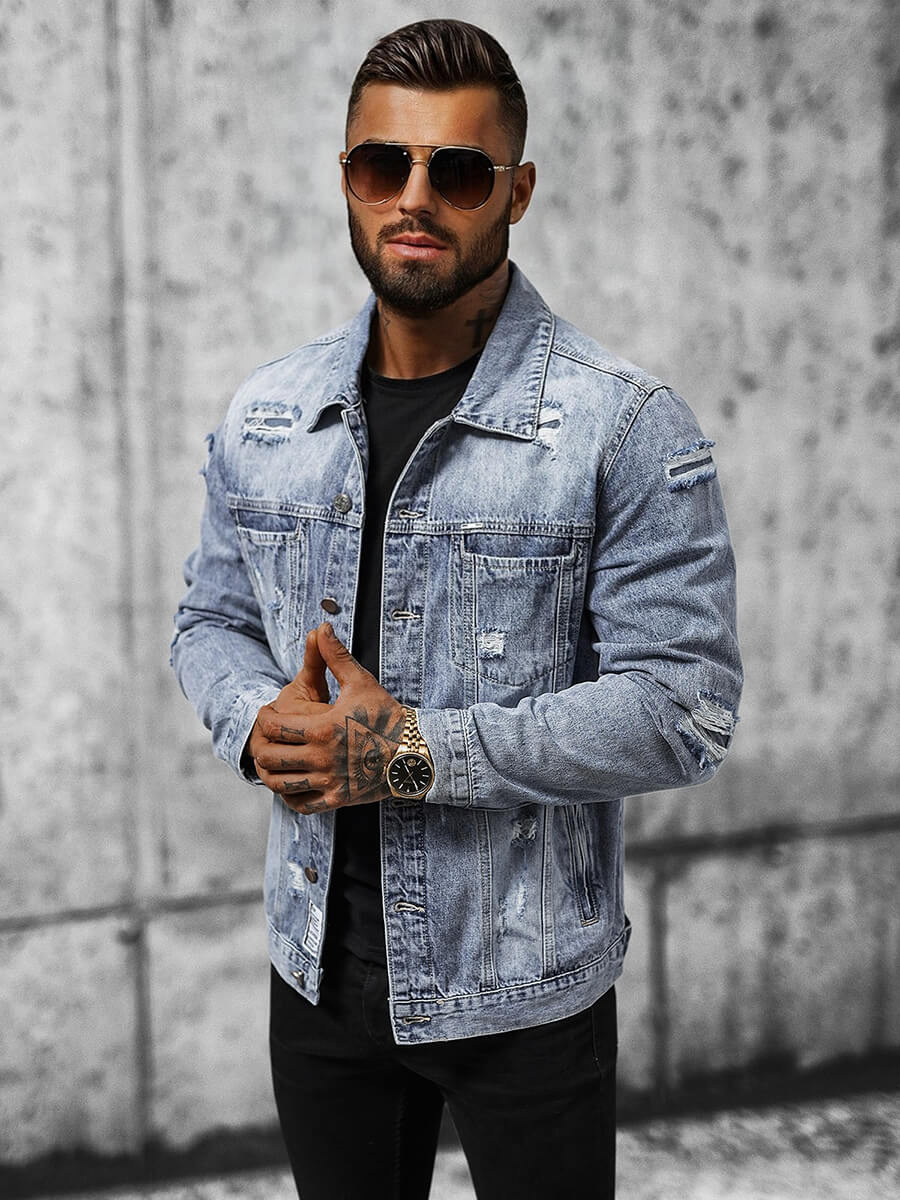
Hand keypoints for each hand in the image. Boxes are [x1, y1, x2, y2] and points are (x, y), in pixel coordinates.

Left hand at [248, 623, 404, 814]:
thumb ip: (335, 656)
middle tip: (267, 738)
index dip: (263, 718)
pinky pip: (302, 804)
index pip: (273, 726)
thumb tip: (322, 627)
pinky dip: (291, 796)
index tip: (268, 713)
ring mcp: (328, 781)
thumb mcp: (360, 683)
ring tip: (275, 760)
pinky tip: (294, 783)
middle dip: (262, 745)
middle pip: (270, 757)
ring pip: (280, 784)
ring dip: (272, 772)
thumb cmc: (388, 715)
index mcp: (322, 728)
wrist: (415, 752)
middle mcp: (321, 758)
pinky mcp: (337, 799)